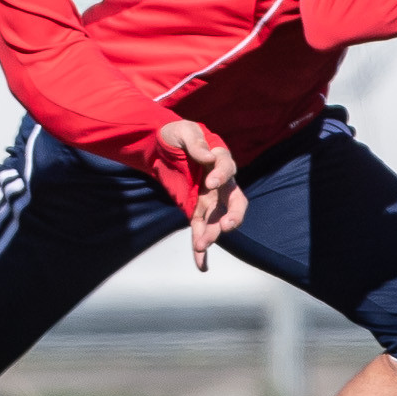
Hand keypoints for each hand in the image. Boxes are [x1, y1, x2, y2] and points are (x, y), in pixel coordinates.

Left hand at [165, 121, 243, 267]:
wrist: (161, 147)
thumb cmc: (176, 135)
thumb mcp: (182, 131)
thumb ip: (195, 142)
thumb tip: (208, 157)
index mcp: (220, 161)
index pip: (227, 168)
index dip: (222, 175)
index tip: (210, 182)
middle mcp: (220, 184)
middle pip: (235, 202)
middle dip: (233, 215)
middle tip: (225, 226)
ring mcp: (209, 199)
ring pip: (218, 220)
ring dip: (212, 234)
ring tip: (201, 245)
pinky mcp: (196, 210)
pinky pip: (202, 230)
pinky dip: (202, 248)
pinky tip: (202, 264)